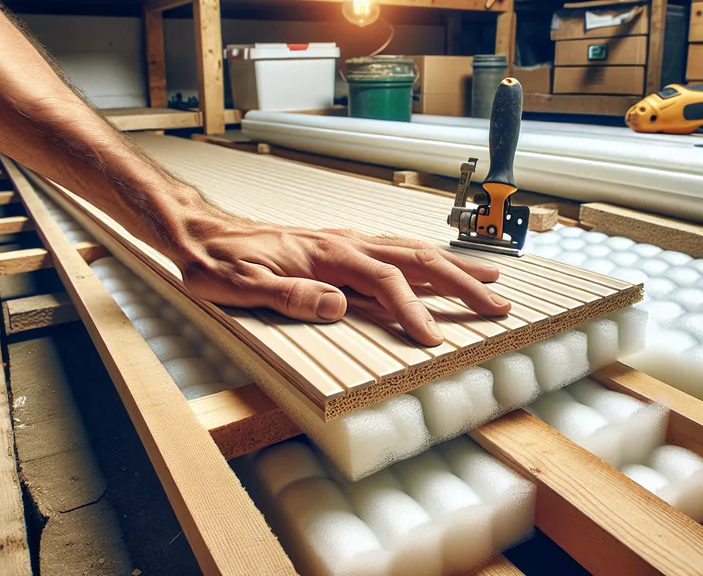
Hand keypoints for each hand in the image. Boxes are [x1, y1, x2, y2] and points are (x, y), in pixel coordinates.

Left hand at [168, 206, 511, 345]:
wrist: (203, 234)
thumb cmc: (218, 264)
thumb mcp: (241, 286)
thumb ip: (290, 295)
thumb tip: (338, 305)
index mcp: (326, 255)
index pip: (385, 281)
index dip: (412, 310)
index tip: (433, 338)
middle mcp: (344, 243)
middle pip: (416, 259)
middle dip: (460, 284)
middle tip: (498, 306)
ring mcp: (346, 242)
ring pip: (412, 250)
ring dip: (454, 267)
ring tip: (492, 282)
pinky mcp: (342, 246)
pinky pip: (397, 250)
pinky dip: (430, 259)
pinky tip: (443, 267)